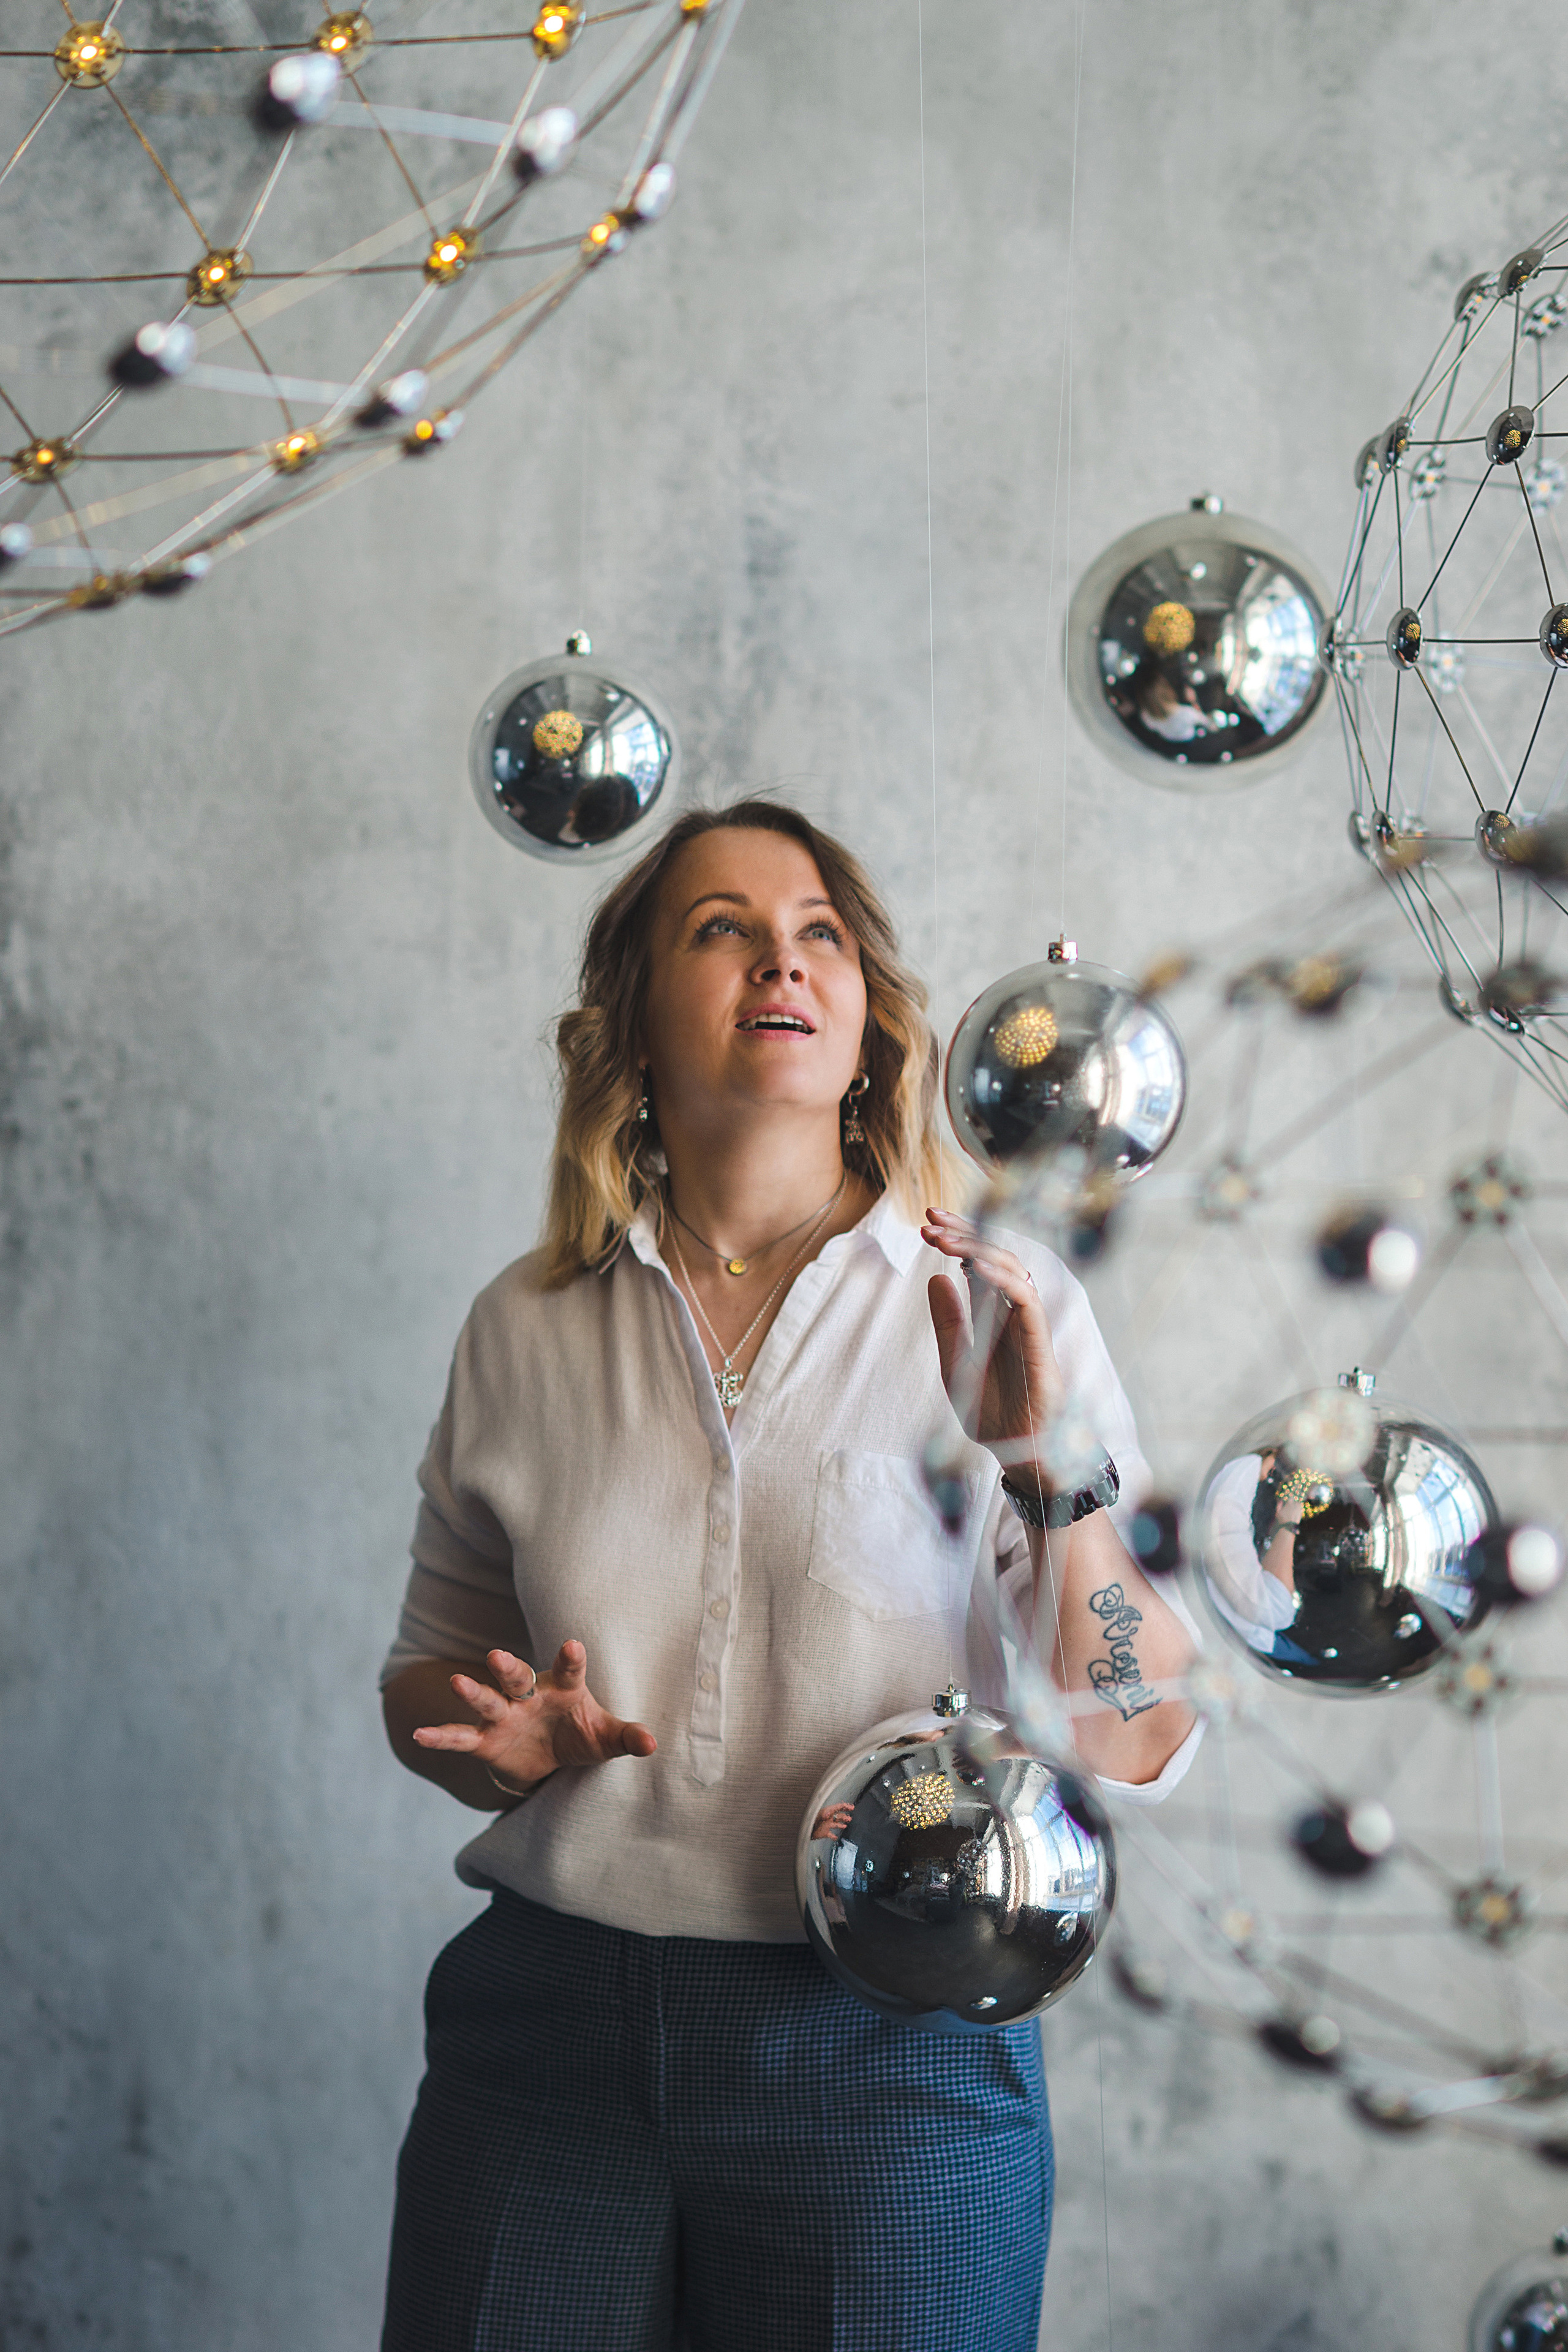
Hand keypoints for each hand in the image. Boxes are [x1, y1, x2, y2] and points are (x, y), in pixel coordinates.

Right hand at [413, 1640, 656, 1794]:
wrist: (548, 1760)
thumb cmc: (580, 1736)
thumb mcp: (605, 1739)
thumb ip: (626, 1738)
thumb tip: (652, 1744)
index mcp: (564, 1689)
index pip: (570, 1671)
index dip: (571, 1659)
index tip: (573, 1645)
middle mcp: (529, 1697)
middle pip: (517, 1677)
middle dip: (508, 1667)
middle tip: (497, 1655)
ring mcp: (504, 1717)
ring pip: (487, 1701)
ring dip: (473, 1693)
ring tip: (457, 1682)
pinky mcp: (486, 1741)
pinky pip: (461, 1738)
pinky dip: (441, 1737)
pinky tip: (420, 1735)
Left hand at [811, 1801, 854, 1841]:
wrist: (804, 1832)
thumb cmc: (808, 1822)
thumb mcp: (815, 1817)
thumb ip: (822, 1815)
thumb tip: (828, 1814)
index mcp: (826, 1812)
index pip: (837, 1808)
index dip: (845, 1807)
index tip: (851, 1807)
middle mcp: (827, 1818)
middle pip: (838, 1816)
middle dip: (845, 1816)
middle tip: (850, 1818)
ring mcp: (826, 1825)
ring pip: (836, 1824)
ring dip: (841, 1824)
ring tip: (846, 1825)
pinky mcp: (824, 1833)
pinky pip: (830, 1834)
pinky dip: (834, 1836)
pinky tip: (836, 1837)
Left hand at [922, 1207, 1065, 1470]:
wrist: (1017, 1450)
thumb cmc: (992, 1411)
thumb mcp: (956, 1363)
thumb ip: (949, 1323)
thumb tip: (935, 1278)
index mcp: (992, 1315)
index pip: (977, 1264)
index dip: (957, 1239)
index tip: (927, 1222)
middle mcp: (1012, 1312)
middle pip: (993, 1257)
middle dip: (963, 1233)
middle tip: (930, 1217)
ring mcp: (1027, 1323)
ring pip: (1011, 1269)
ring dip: (978, 1249)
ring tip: (943, 1239)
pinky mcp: (1039, 1341)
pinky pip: (1026, 1299)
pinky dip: (1002, 1279)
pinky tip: (975, 1268)